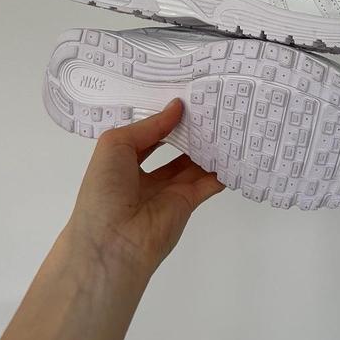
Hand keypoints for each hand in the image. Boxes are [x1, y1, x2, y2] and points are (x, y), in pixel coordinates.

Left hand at [65, 98, 223, 277]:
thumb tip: (177, 106)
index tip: (182, 97)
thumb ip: (150, 126)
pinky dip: (221, 169)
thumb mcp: (116, 145)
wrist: (114, 242)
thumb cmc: (105, 189)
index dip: (162, 117)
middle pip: (172, 148)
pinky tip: (234, 148)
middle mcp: (144, 176)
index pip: (146, 134)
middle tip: (208, 106)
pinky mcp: (187, 203)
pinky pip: (208, 183)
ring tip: (224, 120)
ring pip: (192, 164)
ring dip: (206, 146)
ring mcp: (167, 191)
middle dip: (188, 130)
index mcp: (121, 162)